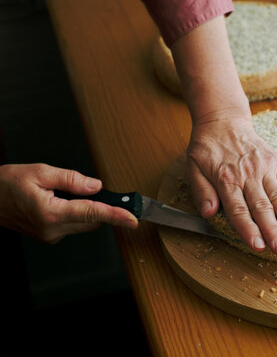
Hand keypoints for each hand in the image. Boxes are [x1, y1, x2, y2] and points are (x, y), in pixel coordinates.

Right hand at [0, 163, 137, 243]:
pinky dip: (74, 212)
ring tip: (60, 192)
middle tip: (84, 187)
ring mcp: (51, 236)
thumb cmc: (5, 184)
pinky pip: (73, 224)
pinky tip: (56, 201)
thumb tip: (95, 186)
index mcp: (51, 213)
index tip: (132, 219)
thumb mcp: (40, 172)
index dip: (116, 216)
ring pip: (84, 223)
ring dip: (84, 208)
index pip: (92, 213)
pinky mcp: (49, 236)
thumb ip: (72, 179)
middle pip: (92, 219)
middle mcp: (53, 230)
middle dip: (97, 204)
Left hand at [186, 110, 276, 254]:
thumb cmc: (206, 148)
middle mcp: (247, 175)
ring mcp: (264, 167)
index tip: (258, 246)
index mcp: (226, 179)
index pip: (238, 210)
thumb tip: (209, 213)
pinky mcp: (275, 160)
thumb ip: (201, 191)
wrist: (222, 120)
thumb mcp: (193, 168)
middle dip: (273, 230)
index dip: (249, 230)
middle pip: (261, 207)